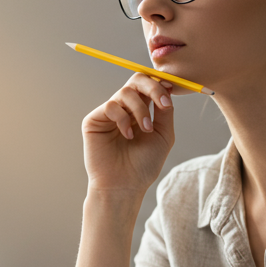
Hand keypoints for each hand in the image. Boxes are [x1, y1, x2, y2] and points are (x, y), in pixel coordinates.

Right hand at [81, 73, 185, 193]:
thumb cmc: (143, 165)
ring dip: (140, 109)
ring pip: (125, 92)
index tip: (171, 92)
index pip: (149, 86)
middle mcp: (124, 109)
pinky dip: (123, 119)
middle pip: (136, 80)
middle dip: (152, 87)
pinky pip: (111, 106)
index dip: (160, 84)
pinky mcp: (94, 120)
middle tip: (163, 102)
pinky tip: (127, 135)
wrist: (124, 186)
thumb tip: (167, 87)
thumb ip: (165, 111)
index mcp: (141, 111)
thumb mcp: (163, 135)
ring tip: (146, 129)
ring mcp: (109, 114)